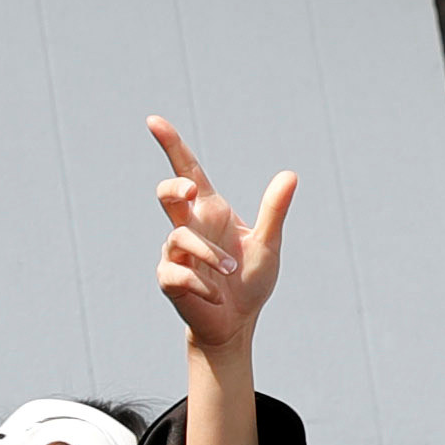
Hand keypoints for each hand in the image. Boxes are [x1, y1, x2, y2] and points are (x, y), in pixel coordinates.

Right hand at [147, 121, 294, 361]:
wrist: (237, 324)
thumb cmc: (250, 282)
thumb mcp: (268, 244)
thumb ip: (275, 211)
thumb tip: (290, 174)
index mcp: (211, 211)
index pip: (187, 171)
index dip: (170, 144)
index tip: (154, 120)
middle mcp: (189, 226)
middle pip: (168, 193)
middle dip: (174, 188)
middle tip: (190, 193)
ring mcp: (175, 252)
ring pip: (180, 237)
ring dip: (211, 255)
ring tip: (232, 272)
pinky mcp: (169, 278)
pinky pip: (179, 272)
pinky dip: (203, 283)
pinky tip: (216, 295)